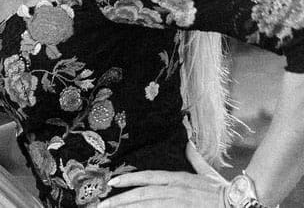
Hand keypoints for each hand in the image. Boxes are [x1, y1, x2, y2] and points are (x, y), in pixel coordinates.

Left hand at [100, 145, 225, 206]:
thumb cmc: (224, 191)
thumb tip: (188, 142)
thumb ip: (194, 157)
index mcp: (178, 178)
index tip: (111, 182)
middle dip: (119, 199)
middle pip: (141, 194)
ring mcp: (179, 204)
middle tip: (101, 204)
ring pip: (146, 206)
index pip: (147, 177)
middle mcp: (176, 190)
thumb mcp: (207, 172)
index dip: (128, 179)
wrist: (241, 203)